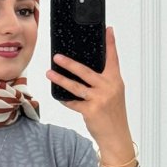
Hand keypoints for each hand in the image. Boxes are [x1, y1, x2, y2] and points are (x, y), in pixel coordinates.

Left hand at [45, 25, 131, 157]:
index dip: (110, 44)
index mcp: (115, 81)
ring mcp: (99, 99)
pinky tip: (58, 95)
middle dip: (70, 63)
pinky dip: (65, 99)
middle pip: (86, 71)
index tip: (108, 30)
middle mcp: (108, 88)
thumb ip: (104, 82)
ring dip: (61, 79)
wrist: (116, 137)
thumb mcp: (114, 95)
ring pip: (76, 86)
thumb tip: (84, 72)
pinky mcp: (90, 111)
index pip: (113, 59)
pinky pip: (73, 102)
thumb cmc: (114, 115)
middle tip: (57, 56)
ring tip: (49, 73)